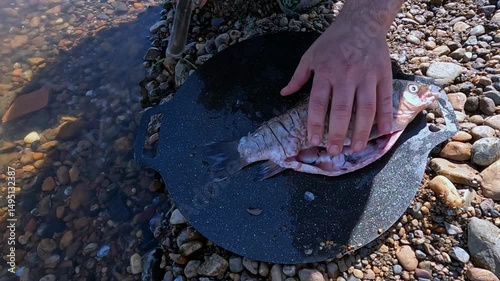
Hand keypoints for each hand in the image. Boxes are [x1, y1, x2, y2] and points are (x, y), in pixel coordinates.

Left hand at [280, 0, 402, 154]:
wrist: (361, 22)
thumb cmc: (333, 41)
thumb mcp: (311, 56)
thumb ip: (298, 77)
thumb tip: (284, 93)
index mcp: (326, 72)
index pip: (319, 103)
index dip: (316, 124)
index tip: (313, 141)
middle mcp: (346, 76)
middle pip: (342, 110)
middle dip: (338, 134)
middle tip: (335, 151)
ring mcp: (366, 76)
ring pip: (365, 108)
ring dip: (361, 131)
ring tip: (356, 148)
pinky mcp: (383, 75)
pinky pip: (384, 99)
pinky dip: (385, 116)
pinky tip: (384, 131)